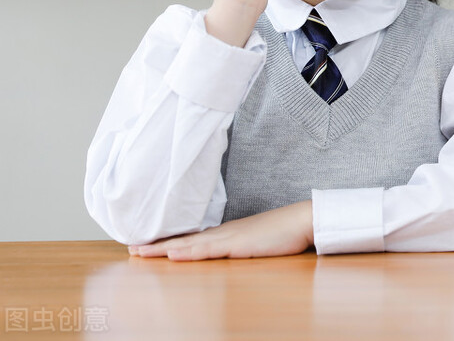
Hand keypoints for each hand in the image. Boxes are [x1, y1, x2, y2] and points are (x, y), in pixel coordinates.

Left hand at [129, 201, 314, 260]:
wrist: (303, 219)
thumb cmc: (284, 231)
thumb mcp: (258, 241)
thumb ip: (241, 245)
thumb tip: (228, 251)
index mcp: (227, 234)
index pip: (191, 239)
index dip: (168, 242)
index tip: (147, 245)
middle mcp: (223, 234)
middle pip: (184, 240)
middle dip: (157, 245)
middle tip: (130, 249)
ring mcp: (229, 238)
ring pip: (189, 244)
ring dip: (163, 248)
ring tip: (139, 252)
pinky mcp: (237, 244)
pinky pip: (208, 249)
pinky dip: (188, 251)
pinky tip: (173, 253)